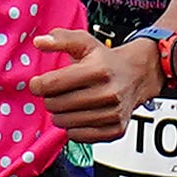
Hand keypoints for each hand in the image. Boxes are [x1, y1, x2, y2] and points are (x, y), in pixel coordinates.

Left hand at [27, 25, 165, 143]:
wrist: (138, 75)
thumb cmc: (108, 62)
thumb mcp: (85, 42)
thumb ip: (61, 39)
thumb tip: (39, 41)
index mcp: (98, 70)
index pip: (52, 85)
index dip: (38, 85)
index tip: (39, 83)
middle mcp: (108, 93)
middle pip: (55, 105)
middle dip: (50, 98)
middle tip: (59, 92)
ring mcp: (113, 113)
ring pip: (64, 122)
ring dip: (61, 114)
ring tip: (70, 103)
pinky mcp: (115, 129)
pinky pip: (79, 136)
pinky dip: (74, 128)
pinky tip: (79, 115)